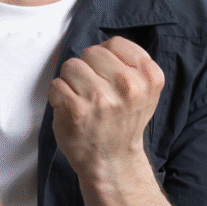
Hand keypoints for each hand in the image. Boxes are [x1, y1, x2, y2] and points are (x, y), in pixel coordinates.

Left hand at [48, 36, 164, 180]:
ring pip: (71, 65)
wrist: (113, 162)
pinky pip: (56, 84)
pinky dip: (58, 96)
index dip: (106, 57)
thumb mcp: (144, 90)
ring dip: (71, 82)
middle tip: (95, 92)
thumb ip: (131, 63)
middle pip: (91, 52)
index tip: (107, 76)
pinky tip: (71, 109)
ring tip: (83, 100)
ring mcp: (102, 98)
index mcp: (149, 78)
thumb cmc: (123, 122)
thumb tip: (103, 45)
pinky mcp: (77, 110)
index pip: (114, 43)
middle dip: (88, 68)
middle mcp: (129, 86)